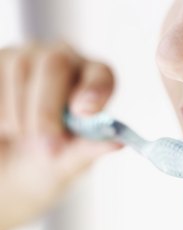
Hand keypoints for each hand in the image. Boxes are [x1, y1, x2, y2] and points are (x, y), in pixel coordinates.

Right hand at [0, 42, 120, 229]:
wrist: (11, 167)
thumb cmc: (49, 159)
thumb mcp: (71, 161)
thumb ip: (90, 149)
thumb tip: (118, 142)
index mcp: (92, 84)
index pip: (101, 75)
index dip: (94, 89)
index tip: (84, 112)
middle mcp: (64, 63)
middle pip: (55, 64)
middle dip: (47, 109)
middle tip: (47, 145)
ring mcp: (29, 57)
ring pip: (20, 69)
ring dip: (19, 114)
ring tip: (23, 136)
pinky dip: (0, 110)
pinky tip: (7, 126)